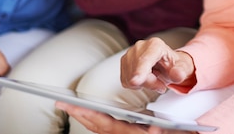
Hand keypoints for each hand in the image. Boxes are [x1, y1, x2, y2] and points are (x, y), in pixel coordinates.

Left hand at [56, 102, 197, 133]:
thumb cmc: (173, 133)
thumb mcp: (171, 130)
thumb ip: (162, 130)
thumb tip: (157, 129)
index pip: (104, 123)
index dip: (87, 114)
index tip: (72, 106)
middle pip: (95, 125)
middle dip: (78, 113)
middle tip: (59, 102)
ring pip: (97, 127)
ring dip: (83, 115)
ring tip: (70, 104)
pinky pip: (104, 127)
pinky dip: (93, 119)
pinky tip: (89, 112)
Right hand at [121, 38, 195, 93]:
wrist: (168, 66)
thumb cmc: (174, 65)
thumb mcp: (183, 68)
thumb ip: (181, 71)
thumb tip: (177, 74)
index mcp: (155, 45)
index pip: (145, 59)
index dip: (140, 71)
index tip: (135, 82)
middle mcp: (140, 46)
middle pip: (137, 71)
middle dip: (149, 82)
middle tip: (161, 84)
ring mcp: (130, 54)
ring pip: (130, 77)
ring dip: (143, 84)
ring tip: (154, 79)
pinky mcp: (124, 62)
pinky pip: (125, 81)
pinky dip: (136, 85)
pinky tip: (145, 79)